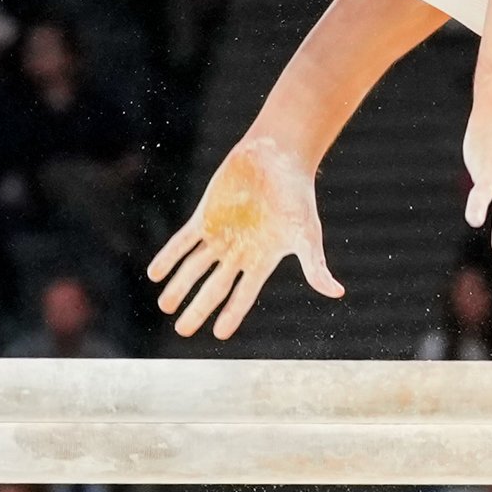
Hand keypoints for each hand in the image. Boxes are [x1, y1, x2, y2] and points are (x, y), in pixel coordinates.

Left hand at [148, 134, 342, 339]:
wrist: (277, 156)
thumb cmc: (297, 195)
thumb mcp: (306, 233)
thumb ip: (315, 265)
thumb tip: (337, 292)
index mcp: (262, 260)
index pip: (244, 295)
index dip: (231, 315)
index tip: (219, 335)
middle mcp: (238, 251)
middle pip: (214, 287)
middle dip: (198, 308)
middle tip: (182, 330)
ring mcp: (220, 234)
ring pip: (194, 267)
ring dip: (179, 286)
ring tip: (164, 306)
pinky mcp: (205, 215)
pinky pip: (183, 241)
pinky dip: (169, 256)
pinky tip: (155, 273)